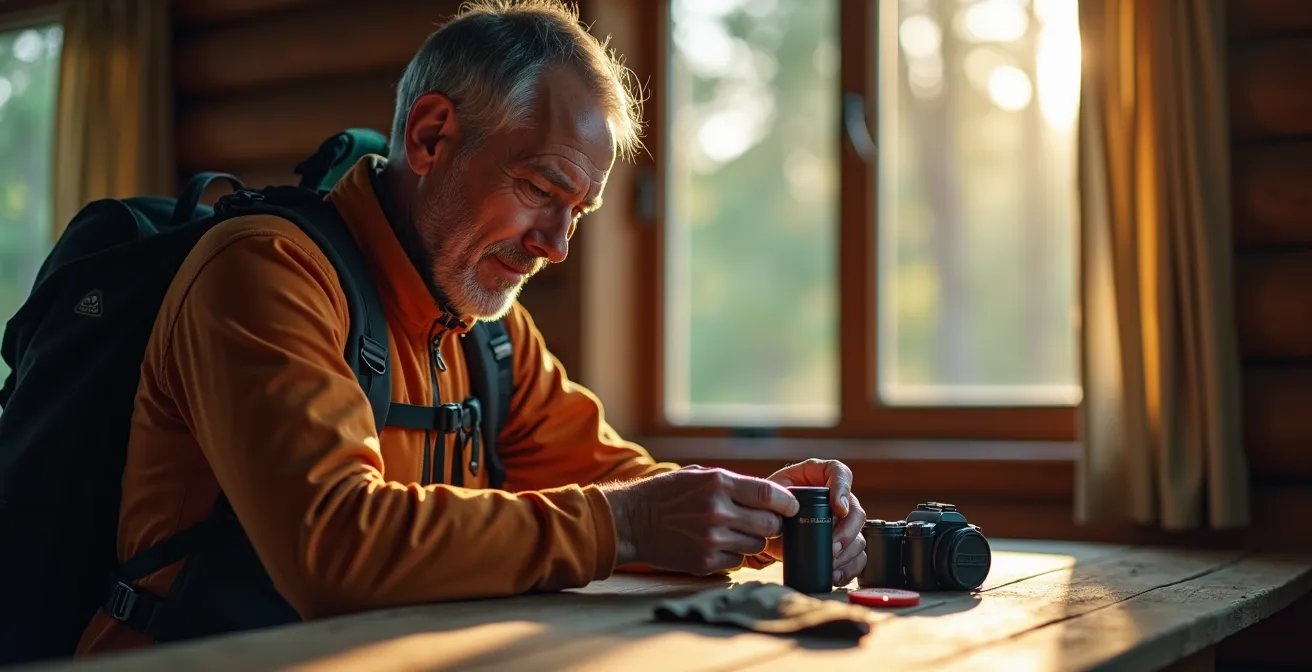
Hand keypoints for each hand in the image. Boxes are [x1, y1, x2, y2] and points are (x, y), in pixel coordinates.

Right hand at [600, 466, 799, 575]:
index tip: (792, 507)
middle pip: (769, 524)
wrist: (630, 520)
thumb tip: (770, 493)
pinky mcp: (704, 562)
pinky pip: (737, 563)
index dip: (787, 502)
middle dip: (771, 525)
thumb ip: (733, 483)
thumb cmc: (665, 494)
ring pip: (756, 546)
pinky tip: (715, 546)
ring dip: (751, 541)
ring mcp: (712, 539)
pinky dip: (732, 556)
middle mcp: (718, 510)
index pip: (769, 494)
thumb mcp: (698, 476)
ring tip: (732, 533)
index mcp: (718, 483)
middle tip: (762, 523)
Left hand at [762, 459, 866, 586]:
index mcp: (819, 476)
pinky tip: (835, 574)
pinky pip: (857, 557)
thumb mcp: (770, 495)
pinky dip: (849, 568)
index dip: (843, 488)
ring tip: (830, 562)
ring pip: (859, 536)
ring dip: (848, 552)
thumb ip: (778, 497)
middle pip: (855, 510)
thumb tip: (791, 509)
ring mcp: (842, 522)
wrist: (765, 530)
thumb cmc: (768, 506)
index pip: (840, 473)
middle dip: (847, 531)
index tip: (838, 508)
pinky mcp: (843, 544)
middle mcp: (836, 498)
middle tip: (832, 546)